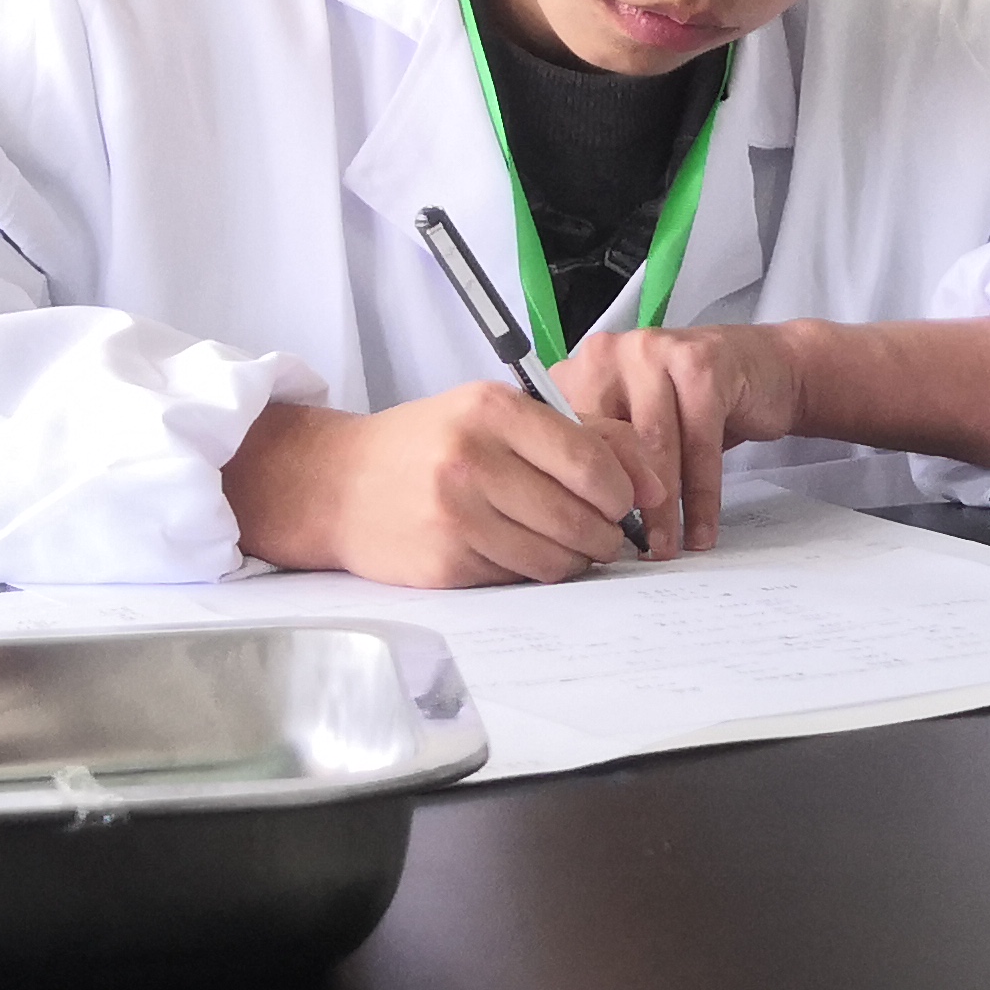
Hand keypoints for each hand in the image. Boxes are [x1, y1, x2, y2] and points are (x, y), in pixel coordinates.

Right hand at [224, 388, 673, 585]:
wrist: (337, 483)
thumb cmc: (430, 445)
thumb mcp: (496, 414)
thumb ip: (580, 434)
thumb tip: (653, 482)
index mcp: (493, 410)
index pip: (591, 461)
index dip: (624, 491)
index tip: (625, 501)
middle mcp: (472, 459)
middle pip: (581, 517)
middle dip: (606, 534)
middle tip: (602, 533)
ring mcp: (456, 515)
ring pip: (556, 558)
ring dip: (574, 559)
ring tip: (563, 544)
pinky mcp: (445, 562)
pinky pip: (520, 579)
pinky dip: (531, 572)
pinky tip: (516, 552)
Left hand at [555, 321, 809, 552]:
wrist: (764, 369)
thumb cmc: (693, 404)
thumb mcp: (637, 423)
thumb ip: (606, 455)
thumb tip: (585, 524)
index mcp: (580, 369)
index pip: (567, 441)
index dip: (581, 494)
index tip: (592, 540)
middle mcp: (608, 353)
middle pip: (608, 443)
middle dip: (620, 506)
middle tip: (628, 553)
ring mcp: (654, 352)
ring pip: (654, 447)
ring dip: (662, 509)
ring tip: (665, 549)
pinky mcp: (701, 365)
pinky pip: (699, 444)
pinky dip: (702, 495)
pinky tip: (702, 530)